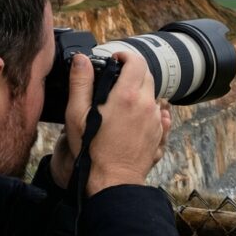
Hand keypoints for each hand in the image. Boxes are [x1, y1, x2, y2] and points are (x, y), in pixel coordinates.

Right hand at [51, 53, 170, 195]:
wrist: (113, 180)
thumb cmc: (92, 150)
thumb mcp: (77, 114)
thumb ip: (80, 82)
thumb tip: (81, 59)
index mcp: (126, 95)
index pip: (136, 61)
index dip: (125, 56)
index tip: (115, 60)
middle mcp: (146, 104)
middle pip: (146, 75)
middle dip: (132, 72)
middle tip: (115, 80)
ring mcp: (155, 119)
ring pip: (152, 94)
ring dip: (139, 91)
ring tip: (120, 102)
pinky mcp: (159, 133)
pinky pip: (157, 112)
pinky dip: (147, 109)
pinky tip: (132, 118)